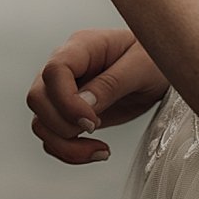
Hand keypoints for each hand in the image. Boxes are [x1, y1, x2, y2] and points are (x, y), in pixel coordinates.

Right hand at [26, 29, 169, 163]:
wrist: (161, 69)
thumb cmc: (154, 58)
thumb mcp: (142, 66)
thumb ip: (112, 83)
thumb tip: (84, 104)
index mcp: (83, 46)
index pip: (54, 70)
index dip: (66, 100)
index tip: (93, 121)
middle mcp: (67, 67)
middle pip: (37, 98)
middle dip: (62, 124)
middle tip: (97, 129)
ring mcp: (64, 90)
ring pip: (41, 121)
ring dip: (65, 145)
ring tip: (101, 151)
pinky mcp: (70, 113)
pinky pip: (53, 136)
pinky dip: (69, 152)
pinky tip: (98, 151)